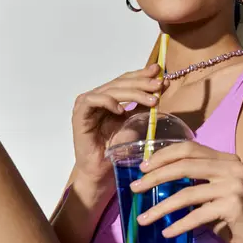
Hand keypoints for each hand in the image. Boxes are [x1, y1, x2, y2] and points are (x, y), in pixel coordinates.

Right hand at [71, 64, 166, 187]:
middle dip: (142, 82)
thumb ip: (145, 104)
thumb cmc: (116, 148)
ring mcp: (87, 104)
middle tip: (159, 85)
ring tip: (151, 100)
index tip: (160, 71)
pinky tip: (122, 110)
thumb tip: (163, 86)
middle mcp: (98, 96)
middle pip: (121, 82)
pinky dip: (108, 101)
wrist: (102, 170)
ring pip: (111, 89)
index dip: (143, 74)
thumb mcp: (135, 121)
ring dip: (133, 93)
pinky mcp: (79, 114)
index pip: (127, 79)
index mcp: (109, 96)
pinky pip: (93, 101)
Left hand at [130, 141, 242, 242]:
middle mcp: (233, 167)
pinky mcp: (233, 205)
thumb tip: (159, 179)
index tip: (143, 167)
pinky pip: (196, 215)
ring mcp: (234, 185)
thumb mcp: (217, 193)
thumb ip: (197, 183)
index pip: (190, 148)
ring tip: (144, 218)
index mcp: (228, 160)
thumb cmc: (237, 218)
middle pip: (184, 166)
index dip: (164, 155)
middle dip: (155, 177)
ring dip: (160, 207)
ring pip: (186, 194)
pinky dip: (178, 224)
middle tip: (136, 188)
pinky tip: (167, 231)